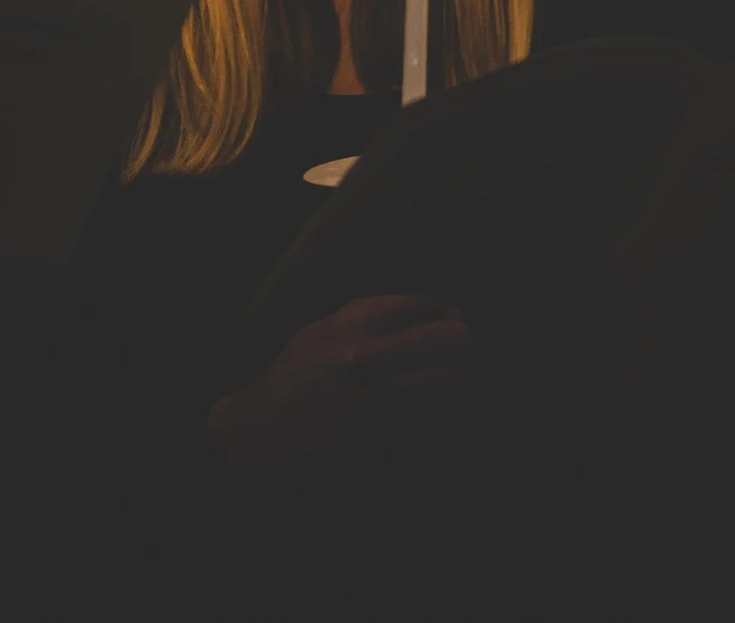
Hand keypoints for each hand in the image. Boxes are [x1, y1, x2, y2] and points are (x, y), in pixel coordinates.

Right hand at [207, 294, 471, 472]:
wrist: (264, 429)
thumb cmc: (292, 379)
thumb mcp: (318, 333)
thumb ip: (359, 320)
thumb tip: (409, 313)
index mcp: (343, 323)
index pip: (407, 304)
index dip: (437, 307)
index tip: (455, 312)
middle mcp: (359, 352)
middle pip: (432, 337)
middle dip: (457, 339)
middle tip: (471, 340)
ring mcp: (368, 391)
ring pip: (434, 375)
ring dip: (454, 372)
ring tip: (466, 368)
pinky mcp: (375, 424)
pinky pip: (419, 408)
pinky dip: (436, 401)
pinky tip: (446, 401)